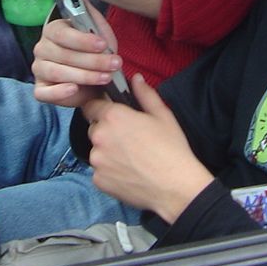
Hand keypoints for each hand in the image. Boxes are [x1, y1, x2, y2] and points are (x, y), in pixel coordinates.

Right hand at [32, 0, 121, 107]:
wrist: (98, 79)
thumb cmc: (95, 51)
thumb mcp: (95, 27)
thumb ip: (81, 4)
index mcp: (53, 30)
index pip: (61, 33)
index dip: (82, 40)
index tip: (103, 44)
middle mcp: (42, 49)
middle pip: (62, 54)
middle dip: (91, 60)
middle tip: (114, 64)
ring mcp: (40, 70)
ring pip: (56, 73)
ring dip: (83, 76)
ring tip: (105, 77)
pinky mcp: (41, 90)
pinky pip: (44, 93)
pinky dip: (59, 92)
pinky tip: (75, 89)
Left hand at [81, 75, 213, 223]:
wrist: (175, 186)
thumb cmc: (171, 149)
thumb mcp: (162, 115)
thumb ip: (144, 94)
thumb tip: (135, 79)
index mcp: (113, 117)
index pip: (91, 105)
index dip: (100, 107)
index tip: (111, 113)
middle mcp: (99, 137)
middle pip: (94, 128)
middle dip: (107, 130)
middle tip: (129, 139)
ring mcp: (97, 161)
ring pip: (97, 151)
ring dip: (108, 152)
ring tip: (132, 158)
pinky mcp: (99, 181)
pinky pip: (100, 171)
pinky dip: (110, 171)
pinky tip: (129, 172)